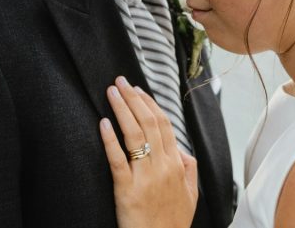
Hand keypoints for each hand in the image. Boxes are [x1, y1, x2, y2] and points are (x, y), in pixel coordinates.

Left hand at [99, 77, 198, 227]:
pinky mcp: (127, 190)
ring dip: (122, 109)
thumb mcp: (191, 196)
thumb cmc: (172, 224)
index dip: (150, 104)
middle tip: (120, 82)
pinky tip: (103, 123)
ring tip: (111, 93)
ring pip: (134, 135)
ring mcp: (145, 178)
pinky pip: (118, 160)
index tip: (138, 90)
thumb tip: (182, 150)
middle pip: (149, 123)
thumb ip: (189, 169)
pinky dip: (110, 139)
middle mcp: (162, 167)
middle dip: (134, 99)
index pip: (164, 125)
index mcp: (177, 165)